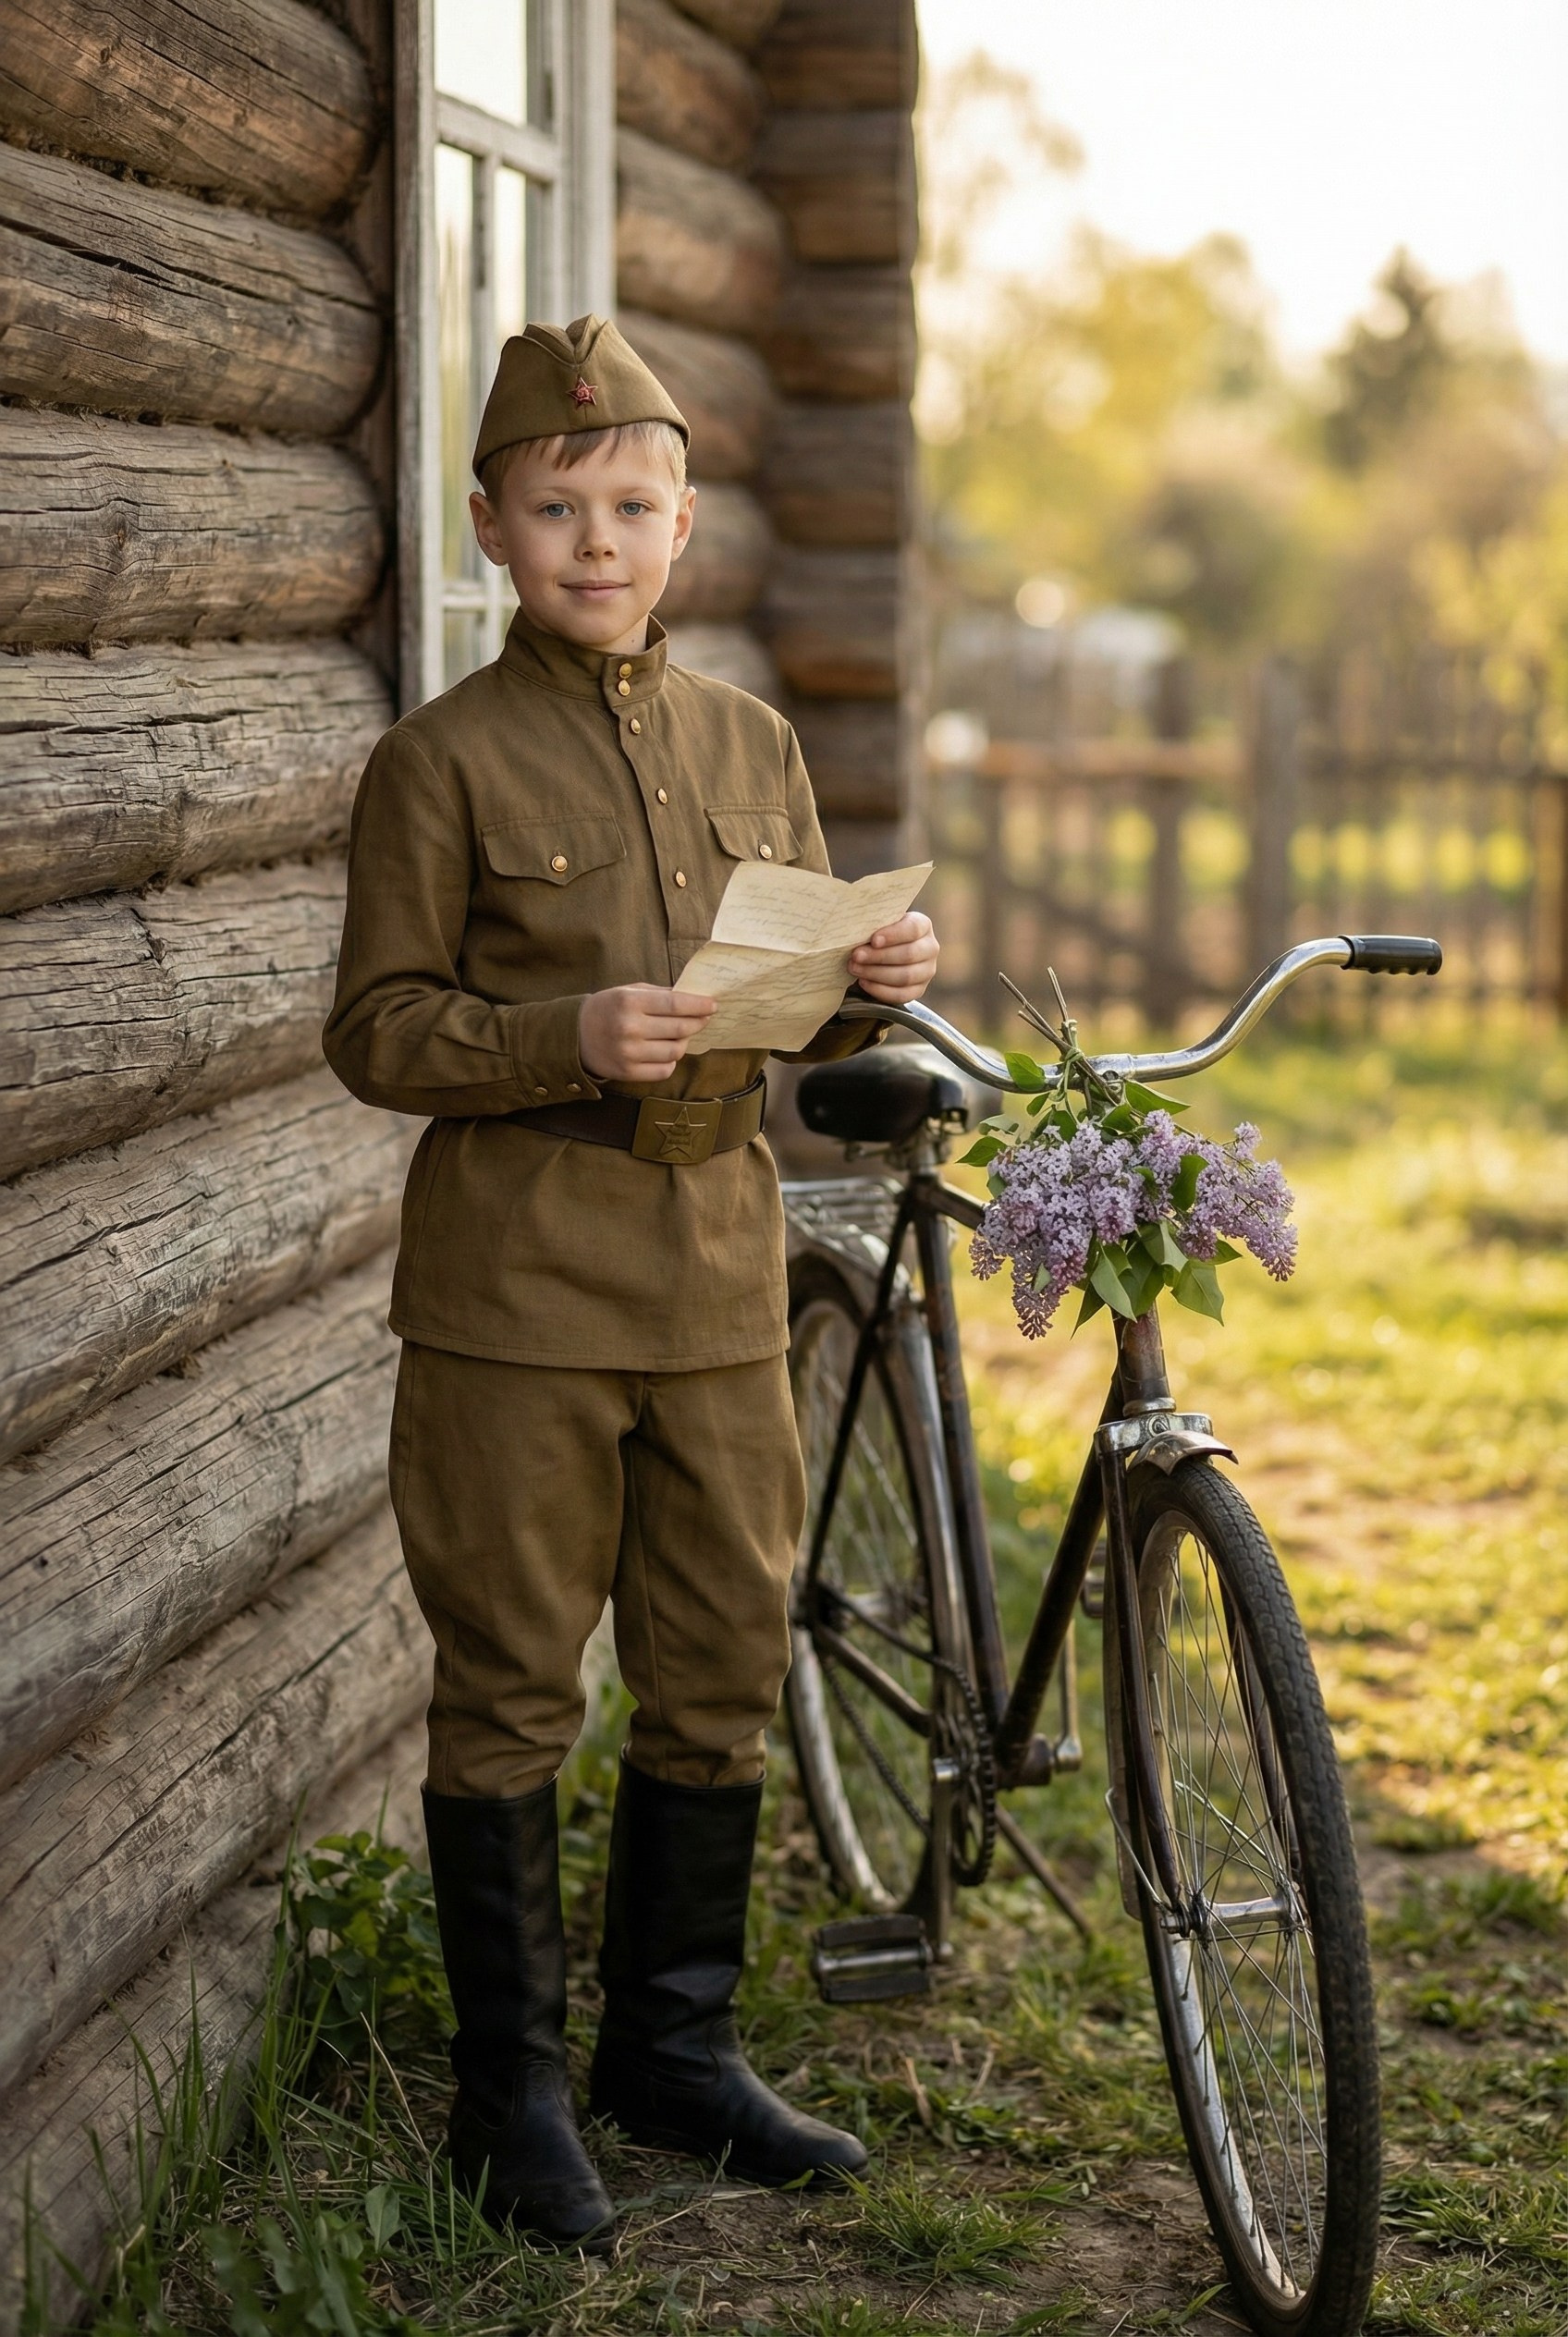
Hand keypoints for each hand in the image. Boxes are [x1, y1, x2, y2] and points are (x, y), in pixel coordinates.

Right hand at [579, 983, 714, 1080]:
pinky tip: (665, 1051)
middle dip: (698, 1023)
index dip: (698, 1005)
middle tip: (703, 1019)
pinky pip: (665, 1069)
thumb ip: (661, 994)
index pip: (675, 1004)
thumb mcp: (629, 991)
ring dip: (684, 1042)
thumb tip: (695, 998)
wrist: (575, 1035)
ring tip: (680, 1035)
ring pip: (676, 1051)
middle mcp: (629, 1028)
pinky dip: (671, 1060)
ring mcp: (629, 1053)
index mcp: (630, 1002)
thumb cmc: (607, 1009)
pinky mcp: (628, 1072)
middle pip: (680, 1028)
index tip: (712, 1005)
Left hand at [850, 911, 938, 1005]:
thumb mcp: (880, 923)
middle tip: (856, 956)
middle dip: (879, 956)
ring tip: (855, 968)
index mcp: (923, 925)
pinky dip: (880, 990)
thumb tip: (859, 931)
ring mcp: (927, 971)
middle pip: (909, 954)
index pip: (913, 929)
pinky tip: (864, 982)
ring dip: (876, 973)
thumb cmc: (880, 933)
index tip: (873, 940)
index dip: (893, 935)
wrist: (884, 952)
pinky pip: (902, 995)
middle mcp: (930, 948)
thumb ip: (875, 924)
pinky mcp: (919, 990)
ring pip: (905, 976)